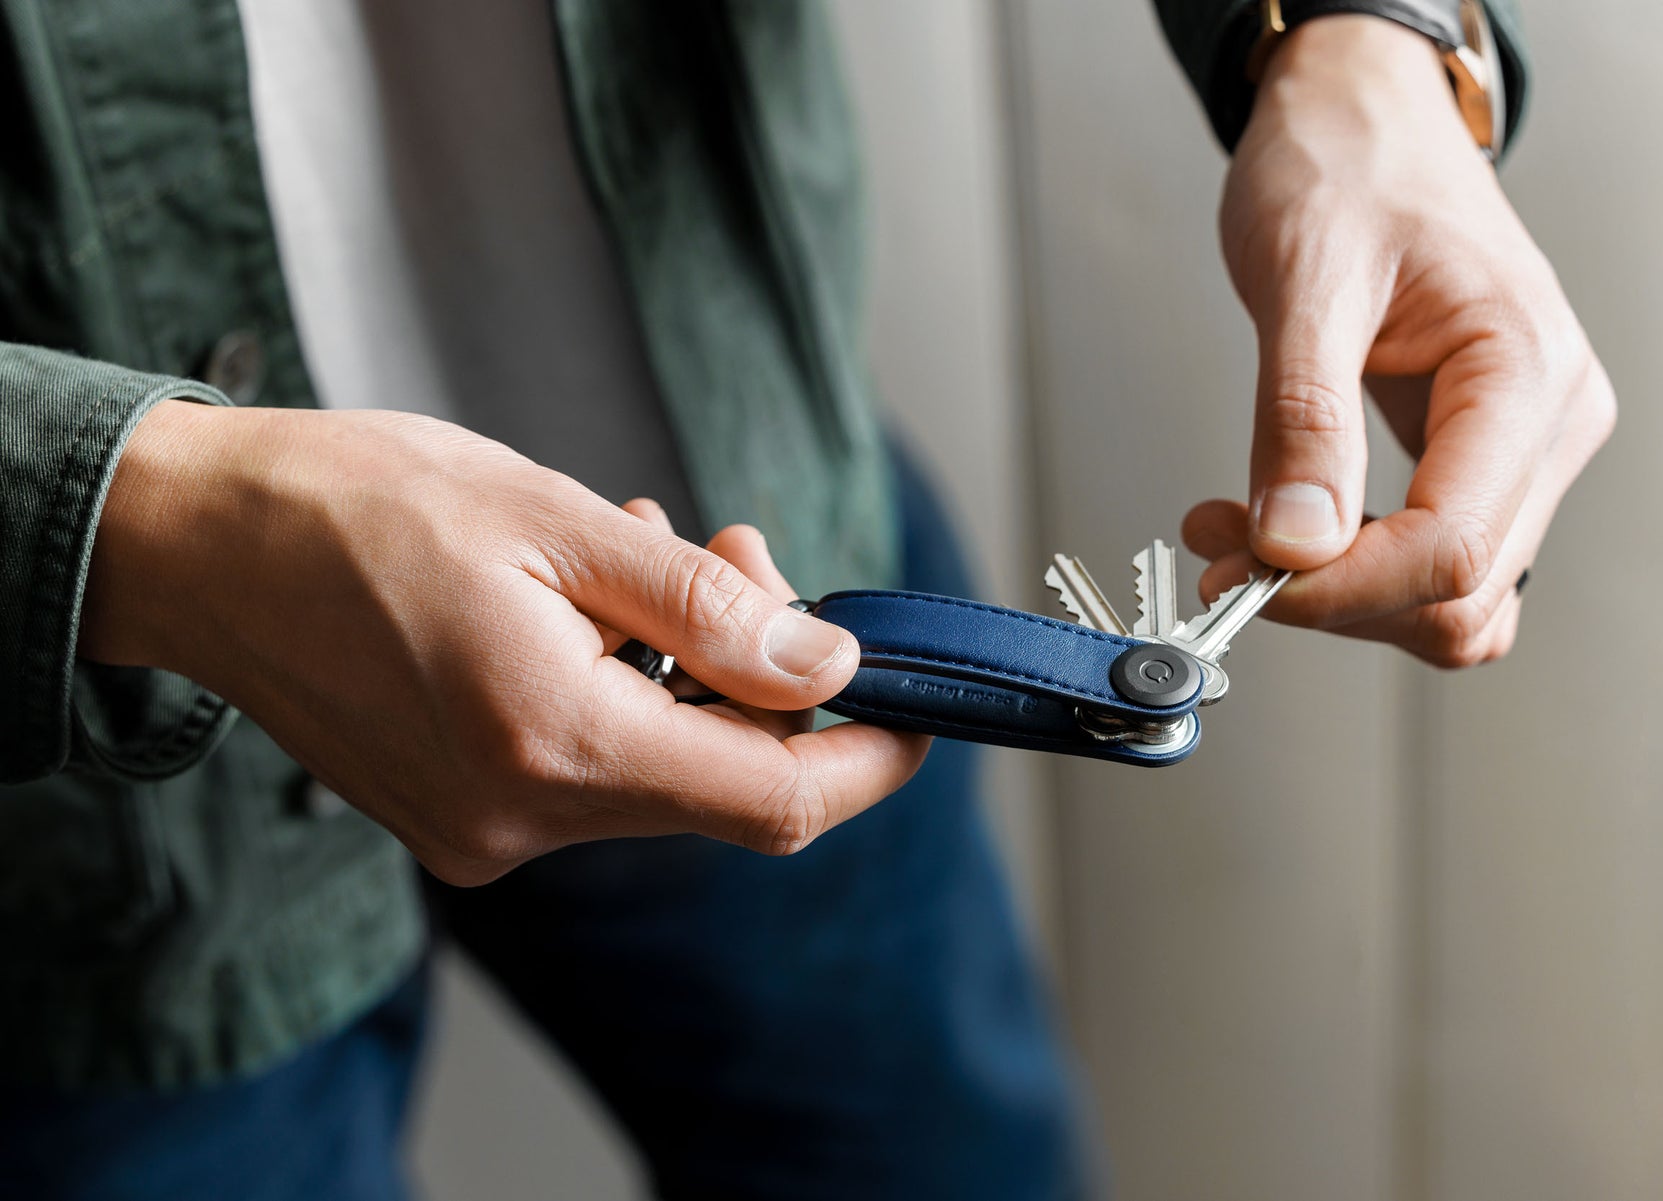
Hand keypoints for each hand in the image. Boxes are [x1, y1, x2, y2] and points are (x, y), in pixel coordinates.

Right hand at [80, 402, 927, 884]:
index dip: (870, 756)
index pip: (777, 799)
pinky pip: (595, 772)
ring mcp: (485, 833)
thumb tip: (830, 666)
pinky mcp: (460, 820)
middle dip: (769, 674)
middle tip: (736, 551)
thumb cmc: (356, 507)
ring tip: (643, 552)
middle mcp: (522, 820)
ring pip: (664, 772)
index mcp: (553, 745)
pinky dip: (629, 694)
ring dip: (694, 672)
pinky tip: (592, 607)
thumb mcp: (555, 523)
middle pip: (726, 783)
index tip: (917, 699)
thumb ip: (706, 612)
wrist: (195, 547)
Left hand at [1182, 15, 1615, 665]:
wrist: (1363, 122)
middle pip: (1458, 594)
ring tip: (1240, 536)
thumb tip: (1292, 547)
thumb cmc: (1346, 169)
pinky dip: (1360, 577)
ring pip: (1453, 600)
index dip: (1340, 588)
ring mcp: (1526, 450)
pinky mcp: (1482, 463)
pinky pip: (1436, 564)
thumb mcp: (1306, 281)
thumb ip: (1302, 420)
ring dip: (1342, 599)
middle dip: (1332, 597)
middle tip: (1221, 549)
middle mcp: (1551, 423)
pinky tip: (1288, 533)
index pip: (1450, 547)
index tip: (1242, 574)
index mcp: (1527, 372)